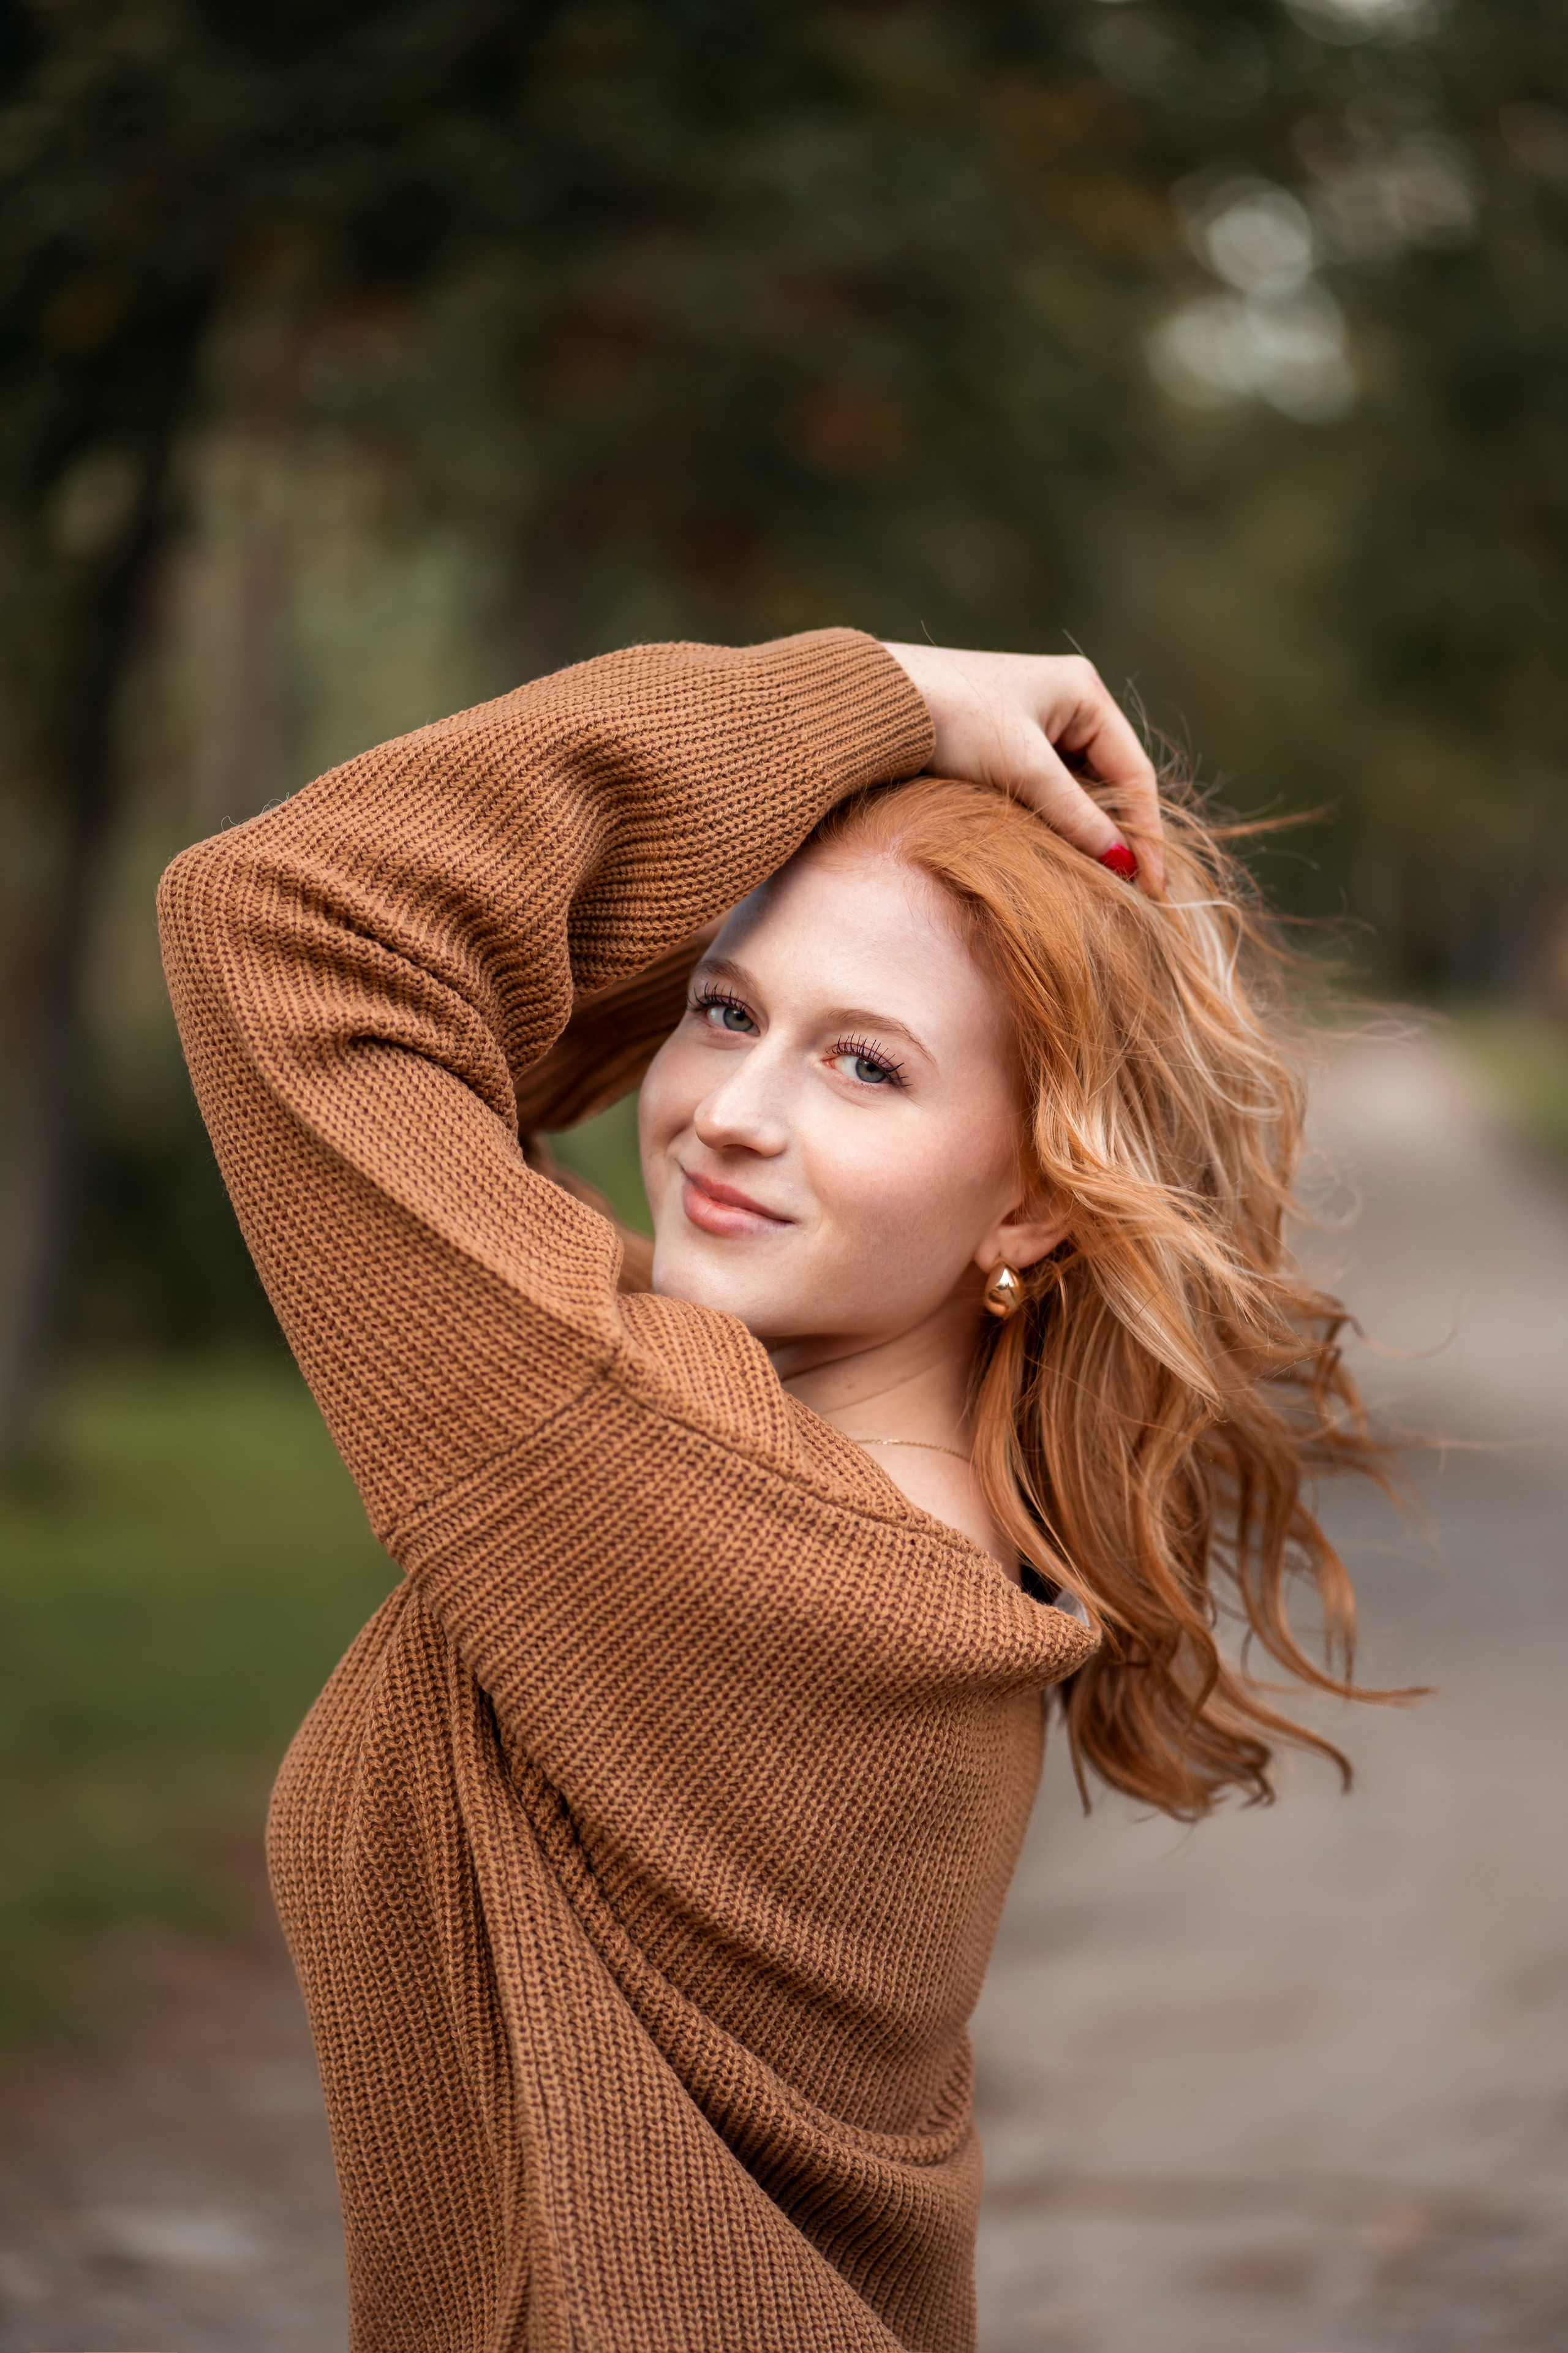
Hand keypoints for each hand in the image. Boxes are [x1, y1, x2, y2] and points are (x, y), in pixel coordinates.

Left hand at [881, 643, 1164, 898]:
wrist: (875, 702)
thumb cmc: (952, 720)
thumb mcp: (1023, 770)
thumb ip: (1076, 818)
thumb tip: (1124, 865)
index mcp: (1085, 691)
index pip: (1134, 772)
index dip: (1146, 833)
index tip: (1152, 886)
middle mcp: (1066, 701)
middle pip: (1110, 782)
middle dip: (1119, 835)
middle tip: (1133, 894)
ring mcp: (1034, 722)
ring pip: (1076, 790)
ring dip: (1084, 832)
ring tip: (1096, 883)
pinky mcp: (1002, 744)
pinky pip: (1043, 790)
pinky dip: (1052, 822)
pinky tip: (1054, 856)